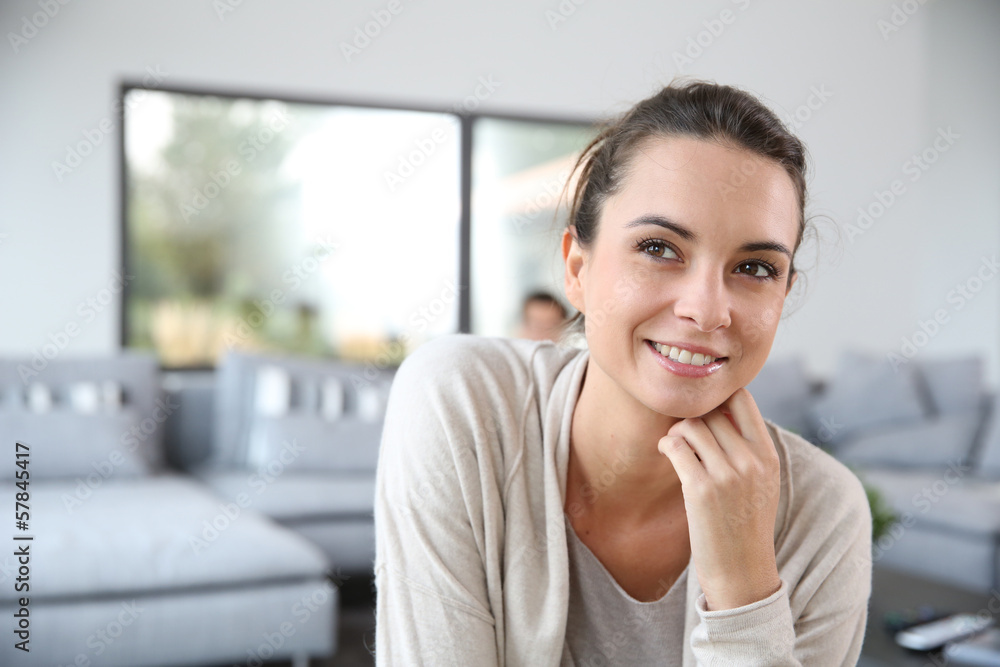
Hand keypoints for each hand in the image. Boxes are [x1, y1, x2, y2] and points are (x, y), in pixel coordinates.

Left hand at [657, 387, 781, 610]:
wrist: (741, 570)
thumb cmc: (745, 523)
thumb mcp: (762, 482)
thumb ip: (748, 448)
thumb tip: (719, 409)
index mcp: (768, 455)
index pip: (742, 399)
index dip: (718, 400)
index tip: (706, 415)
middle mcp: (751, 461)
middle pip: (711, 412)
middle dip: (692, 419)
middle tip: (684, 435)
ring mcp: (727, 475)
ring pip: (691, 425)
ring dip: (676, 432)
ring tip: (675, 446)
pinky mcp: (701, 490)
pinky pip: (676, 447)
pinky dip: (666, 445)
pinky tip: (666, 453)